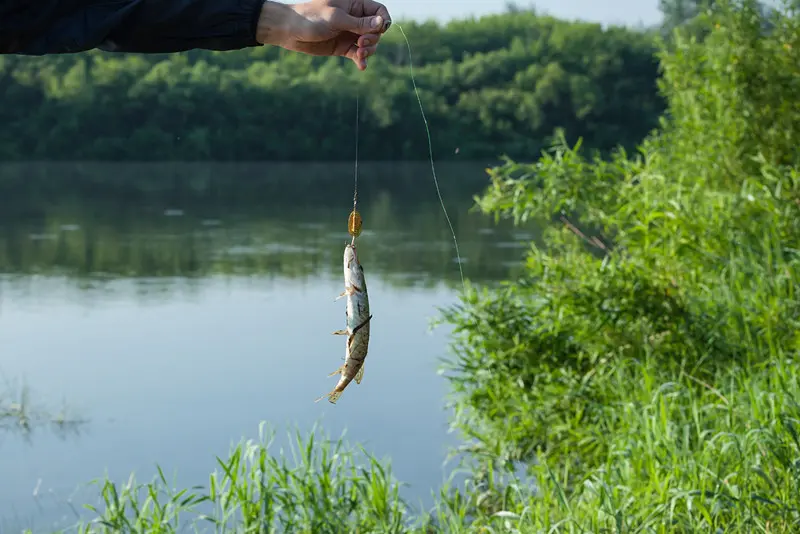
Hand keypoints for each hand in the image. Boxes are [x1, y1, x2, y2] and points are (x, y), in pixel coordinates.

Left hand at [256, 0, 391, 70]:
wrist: (290, 31)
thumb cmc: (311, 17)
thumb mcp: (336, 19)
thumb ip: (359, 22)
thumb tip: (381, 23)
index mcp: (354, 4)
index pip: (379, 11)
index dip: (383, 21)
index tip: (379, 30)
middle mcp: (354, 19)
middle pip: (377, 30)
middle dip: (373, 38)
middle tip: (361, 43)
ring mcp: (349, 34)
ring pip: (370, 44)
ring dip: (368, 51)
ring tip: (359, 55)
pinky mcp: (343, 47)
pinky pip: (358, 55)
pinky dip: (361, 60)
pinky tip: (361, 66)